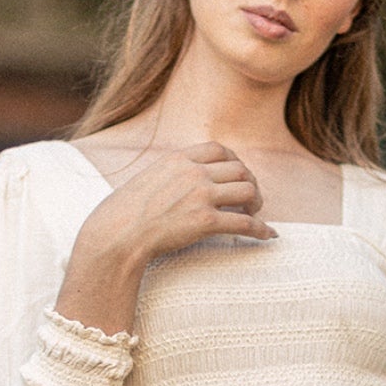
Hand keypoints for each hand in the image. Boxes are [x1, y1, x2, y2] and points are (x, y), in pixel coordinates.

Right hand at [79, 142, 276, 266]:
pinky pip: (245, 223)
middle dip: (251, 183)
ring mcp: (200, 195)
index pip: (219, 149)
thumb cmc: (124, 213)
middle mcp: (193, 173)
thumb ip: (170, 175)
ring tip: (253, 214)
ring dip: (256, 203)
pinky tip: (268, 235)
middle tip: (251, 200)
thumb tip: (184, 184)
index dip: (235, 161)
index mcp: (178, 159)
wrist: (116, 234)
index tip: (238, 175)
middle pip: (240, 169)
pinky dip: (261, 229)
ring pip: (247, 191)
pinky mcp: (205, 221)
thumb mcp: (147, 179)